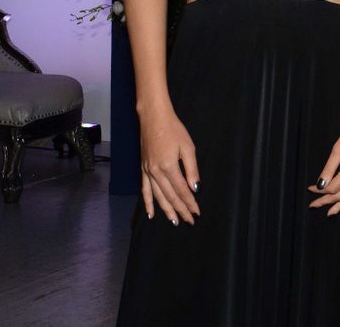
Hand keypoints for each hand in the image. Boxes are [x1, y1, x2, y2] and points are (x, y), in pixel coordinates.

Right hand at [138, 107, 200, 224]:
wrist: (153, 118)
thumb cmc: (173, 129)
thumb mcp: (188, 147)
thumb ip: (192, 169)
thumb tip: (195, 188)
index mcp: (168, 167)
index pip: (181, 190)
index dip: (190, 203)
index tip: (197, 212)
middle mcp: (155, 172)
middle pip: (170, 196)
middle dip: (180, 210)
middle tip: (189, 221)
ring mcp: (147, 171)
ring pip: (157, 196)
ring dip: (166, 210)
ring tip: (174, 221)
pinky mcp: (143, 169)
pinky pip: (144, 189)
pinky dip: (148, 203)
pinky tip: (151, 213)